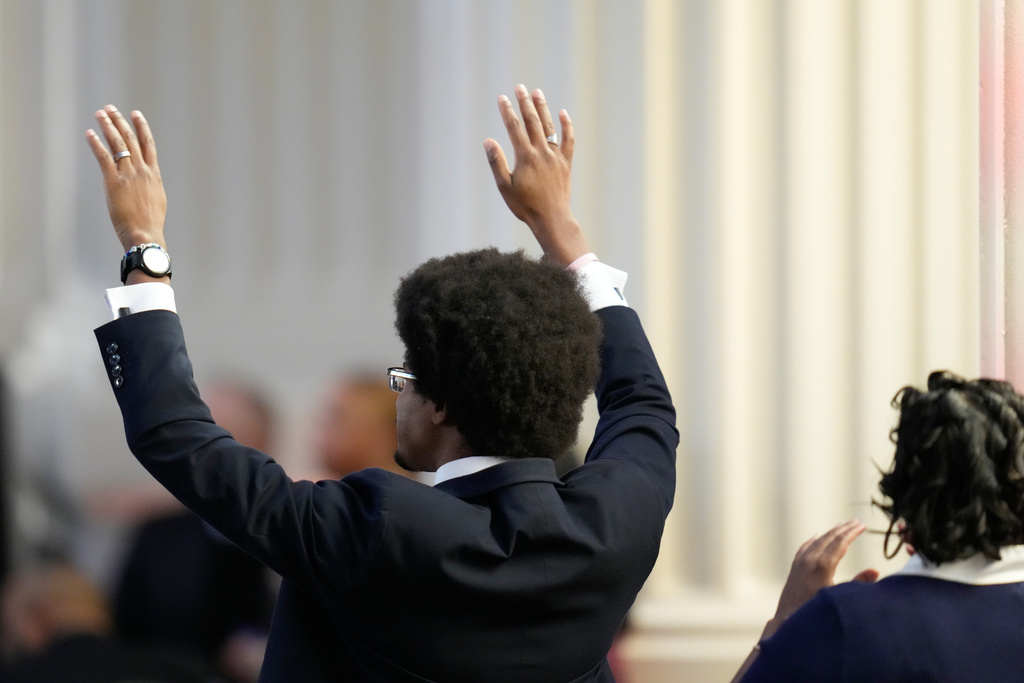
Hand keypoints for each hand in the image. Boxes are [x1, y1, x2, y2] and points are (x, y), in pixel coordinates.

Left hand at [85, 106, 166, 259]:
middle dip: (120, 121)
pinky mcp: (114, 181)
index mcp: (154, 175)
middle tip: (111, 109)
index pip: (148, 144)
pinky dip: (96, 143)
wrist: (145, 233)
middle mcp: (142, 170)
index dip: (141, 127)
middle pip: (131, 139)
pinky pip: (103, 157)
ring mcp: (128, 174)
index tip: (136, 114)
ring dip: (108, 126)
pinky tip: (89, 133)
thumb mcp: (156, 200)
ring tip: (100, 114)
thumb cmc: (150, 223)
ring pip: (118, 144)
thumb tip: (146, 182)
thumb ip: (150, 186)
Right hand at [484, 84, 588, 265]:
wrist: (552, 219)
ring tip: (537, 92)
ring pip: (549, 127)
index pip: (514, 128)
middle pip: (532, 121)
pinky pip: (569, 140)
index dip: (507, 111)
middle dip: (525, 103)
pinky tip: (562, 113)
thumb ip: (497, 162)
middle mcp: (541, 152)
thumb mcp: (505, 186)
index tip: (502, 98)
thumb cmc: (525, 206)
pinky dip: (566, 126)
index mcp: (525, 157)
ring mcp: (555, 156)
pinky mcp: (566, 163)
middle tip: (520, 87)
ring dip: (543, 108)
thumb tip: (488, 141)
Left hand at [764, 518, 878, 637]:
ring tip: (842, 526)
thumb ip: (858, 584)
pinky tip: (815, 537)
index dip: (852, 532)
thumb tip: (875, 571)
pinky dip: (812, 541)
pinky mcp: (794, 568)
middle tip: (856, 521)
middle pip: (829, 538)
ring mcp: (800, 562)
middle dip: (844, 528)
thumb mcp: (840, 598)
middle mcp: (810, 560)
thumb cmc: (816, 612)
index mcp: (822, 565)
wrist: (788, 621)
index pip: (840, 542)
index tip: (862, 525)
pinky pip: (804, 548)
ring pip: (817, 541)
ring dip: (830, 533)